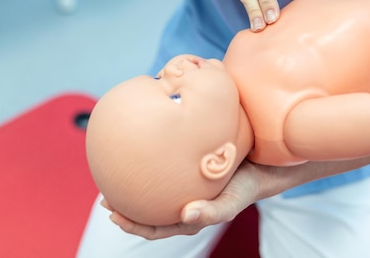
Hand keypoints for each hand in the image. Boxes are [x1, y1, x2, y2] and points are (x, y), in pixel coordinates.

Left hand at [103, 160, 261, 239]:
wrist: (264, 162)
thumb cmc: (246, 186)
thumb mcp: (232, 202)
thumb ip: (212, 212)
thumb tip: (186, 215)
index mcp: (188, 215)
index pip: (154, 227)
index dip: (132, 225)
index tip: (113, 215)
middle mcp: (181, 200)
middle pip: (147, 208)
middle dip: (124, 206)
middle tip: (105, 196)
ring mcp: (183, 182)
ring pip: (153, 186)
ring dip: (134, 182)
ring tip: (116, 171)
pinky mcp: (187, 162)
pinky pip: (164, 163)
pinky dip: (151, 158)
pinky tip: (144, 142)